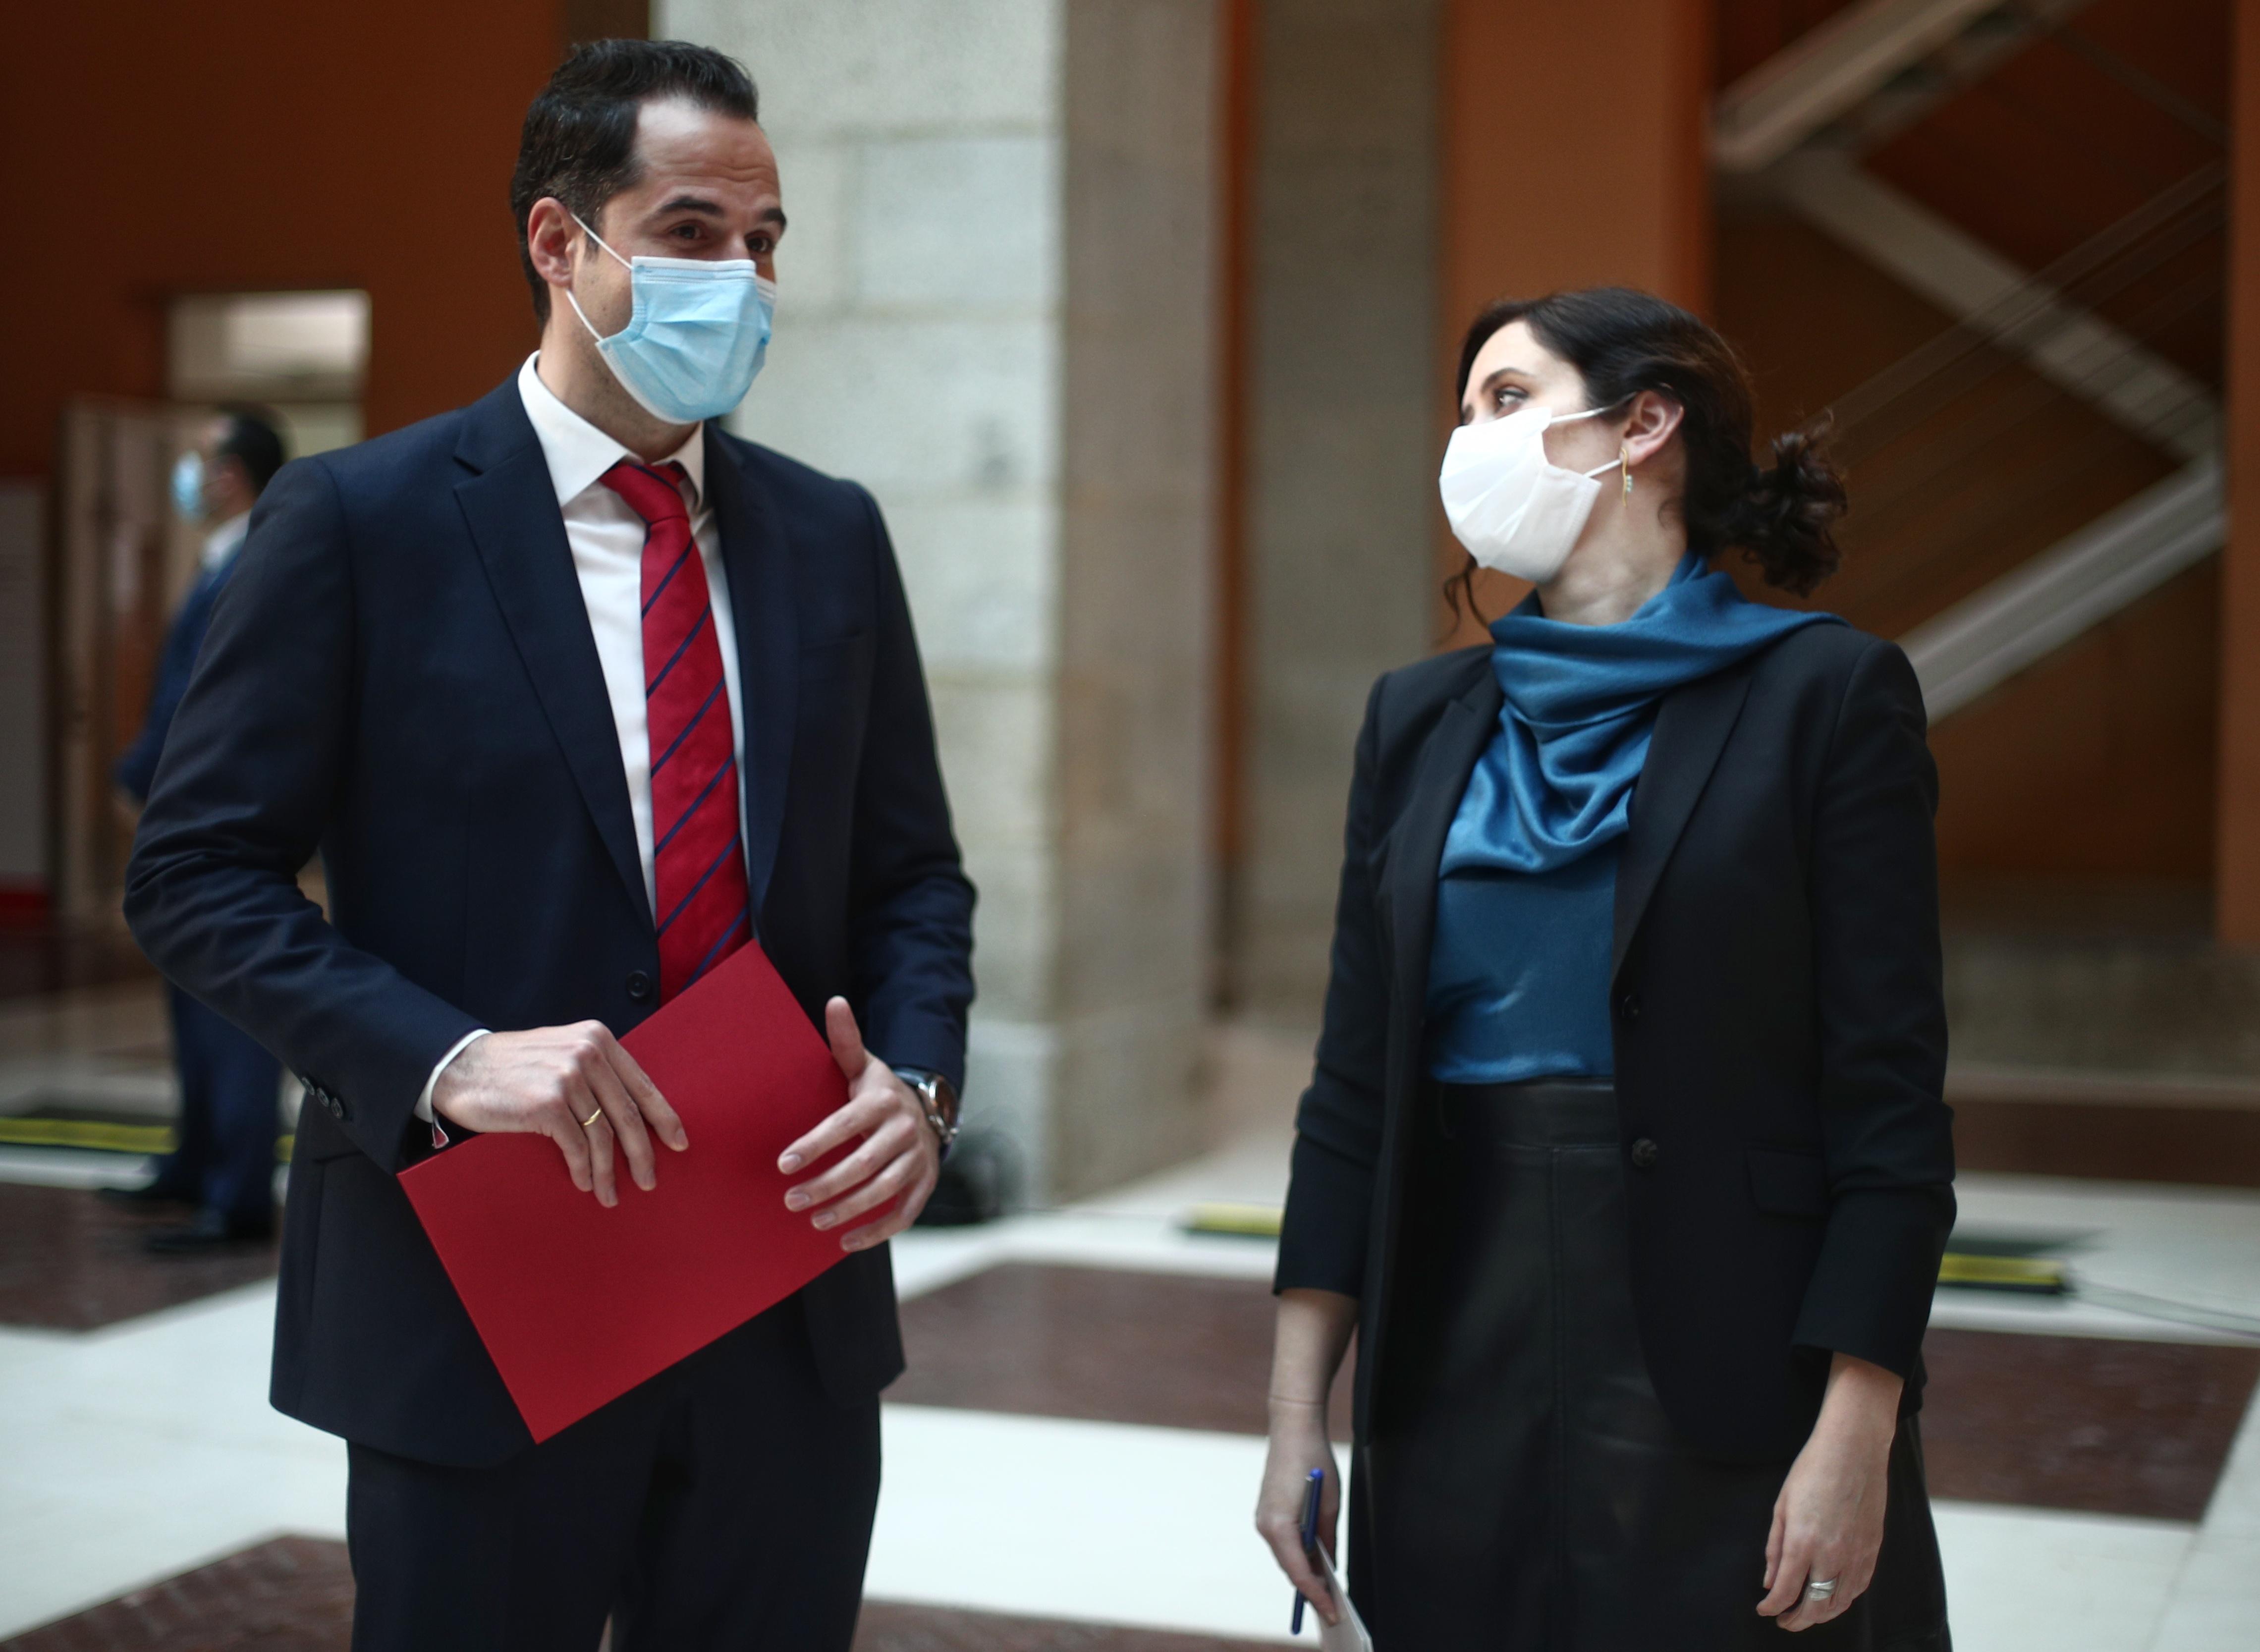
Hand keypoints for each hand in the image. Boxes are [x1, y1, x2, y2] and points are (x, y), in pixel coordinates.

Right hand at [430, 1024, 686, 1207]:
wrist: (460, 1068)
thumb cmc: (513, 1067)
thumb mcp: (561, 1053)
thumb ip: (595, 1070)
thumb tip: (631, 1110)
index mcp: (597, 1038)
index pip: (641, 1084)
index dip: (663, 1117)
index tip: (679, 1142)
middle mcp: (587, 1053)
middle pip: (628, 1114)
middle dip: (642, 1153)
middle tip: (649, 1180)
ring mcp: (568, 1077)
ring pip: (603, 1135)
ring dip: (609, 1171)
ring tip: (611, 1194)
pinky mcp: (547, 1104)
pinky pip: (577, 1146)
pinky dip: (584, 1169)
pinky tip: (584, 1182)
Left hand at [777, 998, 939, 1251]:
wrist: (925, 1111)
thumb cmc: (878, 1091)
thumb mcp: (863, 1064)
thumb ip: (844, 1040)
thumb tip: (833, 1001)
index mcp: (882, 1100)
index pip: (844, 1125)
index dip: (815, 1145)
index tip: (783, 1164)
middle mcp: (904, 1130)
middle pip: (864, 1163)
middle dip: (827, 1185)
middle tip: (790, 1200)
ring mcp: (918, 1159)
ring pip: (884, 1190)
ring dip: (849, 1209)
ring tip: (814, 1221)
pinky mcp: (925, 1183)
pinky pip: (905, 1213)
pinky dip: (878, 1230)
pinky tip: (847, 1242)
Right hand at [1256, 1397, 1342, 1625]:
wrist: (1293, 1428)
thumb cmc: (1314, 1462)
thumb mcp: (1329, 1506)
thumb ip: (1327, 1540)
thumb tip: (1330, 1566)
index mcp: (1280, 1526)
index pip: (1298, 1574)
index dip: (1316, 1596)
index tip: (1332, 1611)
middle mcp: (1265, 1526)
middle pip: (1289, 1567)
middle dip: (1310, 1588)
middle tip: (1332, 1605)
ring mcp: (1262, 1518)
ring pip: (1285, 1556)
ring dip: (1303, 1570)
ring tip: (1327, 1587)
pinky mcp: (1266, 1510)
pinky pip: (1282, 1541)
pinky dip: (1297, 1553)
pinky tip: (1314, 1559)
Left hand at [1760, 1353, 1902, 1631]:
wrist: (1853, 1450)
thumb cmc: (1812, 1471)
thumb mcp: (1782, 1506)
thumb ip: (1775, 1548)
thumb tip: (1770, 1582)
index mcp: (1802, 1543)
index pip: (1786, 1592)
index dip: (1773, 1607)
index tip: (1764, 1610)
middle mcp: (1831, 1555)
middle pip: (1814, 1606)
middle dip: (1796, 1620)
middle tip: (1784, 1621)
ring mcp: (1857, 1554)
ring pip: (1840, 1601)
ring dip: (1821, 1614)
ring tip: (1806, 1614)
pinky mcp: (1873, 1549)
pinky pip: (1859, 1587)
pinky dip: (1844, 1599)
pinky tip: (1833, 1598)